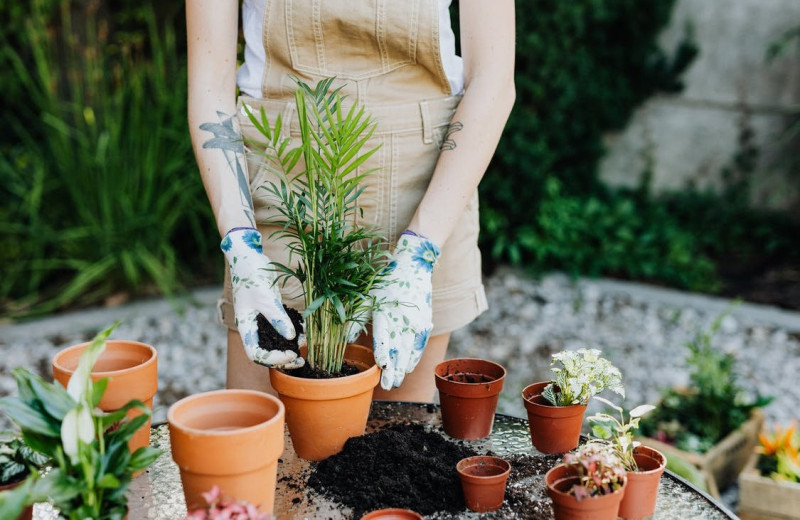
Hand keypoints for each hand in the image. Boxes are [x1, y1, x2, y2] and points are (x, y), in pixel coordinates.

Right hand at [221, 228, 302, 368]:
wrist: (248, 257)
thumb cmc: (252, 276)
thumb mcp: (266, 297)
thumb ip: (277, 318)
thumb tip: (290, 338)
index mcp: (246, 326)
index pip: (256, 353)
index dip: (273, 359)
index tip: (290, 354)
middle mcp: (253, 326)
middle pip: (266, 352)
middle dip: (283, 358)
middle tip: (300, 360)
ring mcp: (262, 320)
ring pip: (275, 342)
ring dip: (289, 347)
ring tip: (304, 346)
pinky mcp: (271, 311)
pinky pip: (281, 327)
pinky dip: (292, 332)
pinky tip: (304, 332)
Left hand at [371, 231, 440, 388]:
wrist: (414, 268)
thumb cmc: (385, 284)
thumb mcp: (366, 297)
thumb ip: (356, 319)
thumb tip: (345, 340)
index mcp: (385, 312)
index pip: (385, 336)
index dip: (383, 351)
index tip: (381, 366)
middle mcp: (402, 319)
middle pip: (398, 349)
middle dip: (394, 369)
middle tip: (388, 386)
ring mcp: (416, 323)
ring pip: (410, 351)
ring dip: (403, 368)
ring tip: (396, 382)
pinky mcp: (425, 324)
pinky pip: (419, 346)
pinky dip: (414, 358)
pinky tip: (408, 368)